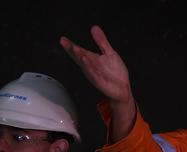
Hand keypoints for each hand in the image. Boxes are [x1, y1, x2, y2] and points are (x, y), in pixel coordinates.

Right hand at [60, 25, 135, 139]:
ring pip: (85, 65)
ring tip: (75, 49)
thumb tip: (94, 27)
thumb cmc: (115, 73)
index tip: (63, 39)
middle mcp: (90, 67)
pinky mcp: (100, 82)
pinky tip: (86, 62)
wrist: (123, 89)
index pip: (79, 51)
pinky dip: (90, 68)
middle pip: (79, 57)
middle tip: (65, 43)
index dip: (70, 46)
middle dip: (73, 50)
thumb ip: (101, 41)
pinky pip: (94, 74)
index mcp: (91, 60)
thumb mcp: (109, 53)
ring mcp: (94, 75)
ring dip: (80, 57)